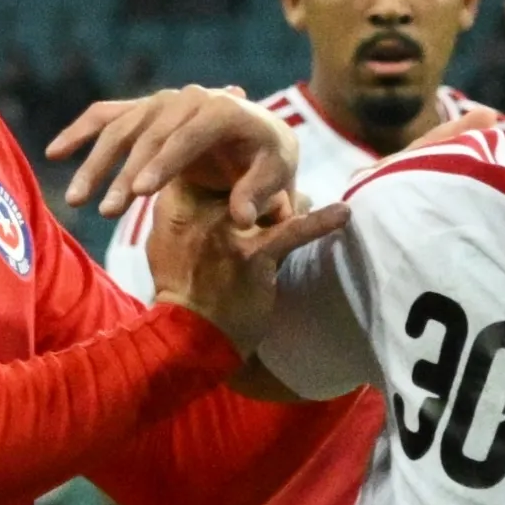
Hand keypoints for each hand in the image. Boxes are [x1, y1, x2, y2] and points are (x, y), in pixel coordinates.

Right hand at [49, 86, 299, 222]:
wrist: (259, 137)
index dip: (164, 162)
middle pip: (148, 132)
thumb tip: (242, 216)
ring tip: (76, 201)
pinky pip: (105, 117)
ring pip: (120, 127)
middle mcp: (190, 97)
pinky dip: (79, 132)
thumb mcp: (278, 175)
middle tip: (107, 211)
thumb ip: (260, 194)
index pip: (189, 134)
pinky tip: (54, 153)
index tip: (139, 193)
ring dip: (95, 163)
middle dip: (123, 171)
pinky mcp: (143, 110)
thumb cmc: (269, 160)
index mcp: (224, 108)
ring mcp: (162, 101)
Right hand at [140, 166, 346, 350]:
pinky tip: (343, 213)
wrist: (188, 340)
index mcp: (174, 206)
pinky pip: (294, 230)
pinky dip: (321, 221)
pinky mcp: (255, 253)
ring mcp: (228, 230)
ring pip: (273, 199)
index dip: (230, 169)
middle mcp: (199, 212)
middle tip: (270, 206)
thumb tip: (198, 188)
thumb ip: (178, 213)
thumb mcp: (161, 245)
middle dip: (262, 189)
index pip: (208, 164)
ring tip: (298, 212)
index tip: (241, 179)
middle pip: (246, 179)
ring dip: (286, 208)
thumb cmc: (180, 293)